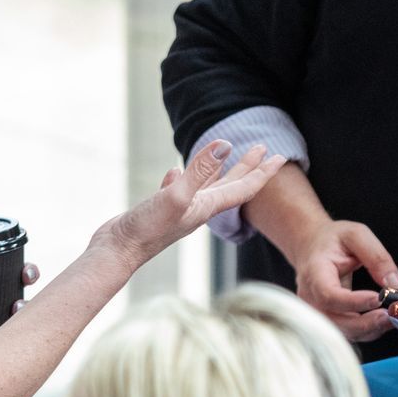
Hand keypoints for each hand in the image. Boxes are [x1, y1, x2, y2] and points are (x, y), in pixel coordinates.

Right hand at [97, 142, 285, 264]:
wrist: (117, 252)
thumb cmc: (147, 230)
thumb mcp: (176, 196)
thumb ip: (200, 171)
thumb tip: (225, 144)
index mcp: (207, 207)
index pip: (244, 187)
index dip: (263, 171)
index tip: (281, 156)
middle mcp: (198, 209)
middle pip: (231, 185)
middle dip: (249, 167)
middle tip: (264, 148)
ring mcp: (180, 211)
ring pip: (206, 186)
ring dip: (220, 170)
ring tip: (227, 155)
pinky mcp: (161, 210)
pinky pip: (180, 189)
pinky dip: (184, 177)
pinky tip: (175, 172)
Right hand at [288, 219, 397, 342]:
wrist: (311, 246)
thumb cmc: (332, 240)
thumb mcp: (356, 235)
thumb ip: (376, 256)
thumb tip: (394, 283)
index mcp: (314, 272)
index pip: (329, 295)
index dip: (354, 302)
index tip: (378, 298)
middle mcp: (310, 297)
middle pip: (334, 320)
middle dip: (365, 323)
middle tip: (390, 315)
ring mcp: (315, 311)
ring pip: (341, 331)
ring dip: (368, 329)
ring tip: (391, 318)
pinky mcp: (326, 319)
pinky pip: (346, 332)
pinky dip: (365, 330)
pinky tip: (382, 320)